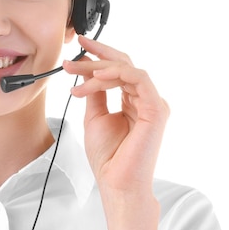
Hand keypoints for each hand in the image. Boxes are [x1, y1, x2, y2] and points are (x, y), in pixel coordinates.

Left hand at [63, 36, 169, 201]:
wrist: (116, 183)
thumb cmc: (108, 157)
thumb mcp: (95, 116)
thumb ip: (95, 92)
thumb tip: (88, 71)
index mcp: (133, 101)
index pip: (118, 70)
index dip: (98, 56)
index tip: (78, 46)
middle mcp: (145, 100)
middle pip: (122, 66)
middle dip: (95, 57)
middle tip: (73, 55)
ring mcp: (153, 104)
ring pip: (127, 70)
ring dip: (99, 68)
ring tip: (76, 73)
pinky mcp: (156, 109)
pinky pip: (138, 79)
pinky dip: (117, 73)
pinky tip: (97, 75)